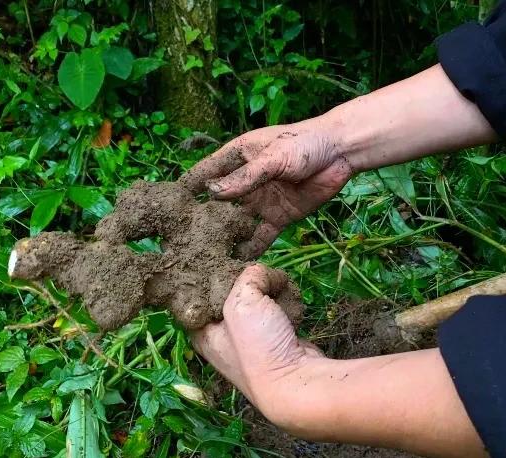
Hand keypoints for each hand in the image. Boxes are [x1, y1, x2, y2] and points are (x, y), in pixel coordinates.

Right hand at [184, 120, 353, 258]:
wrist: (341, 154)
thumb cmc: (304, 144)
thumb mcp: (272, 158)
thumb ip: (244, 178)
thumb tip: (211, 194)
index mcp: (237, 157)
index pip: (204, 174)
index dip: (186, 189)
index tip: (164, 207)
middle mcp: (245, 181)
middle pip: (218, 204)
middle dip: (201, 222)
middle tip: (181, 245)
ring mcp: (261, 201)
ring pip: (237, 224)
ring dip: (224, 240)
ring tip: (204, 261)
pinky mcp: (279, 217)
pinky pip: (261, 236)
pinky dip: (250, 249)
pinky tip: (235, 266)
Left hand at [191, 264, 324, 417]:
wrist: (296, 382)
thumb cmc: (259, 346)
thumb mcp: (243, 300)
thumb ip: (249, 275)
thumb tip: (266, 273)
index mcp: (202, 330)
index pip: (201, 292)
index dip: (216, 274)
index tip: (232, 264)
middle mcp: (223, 335)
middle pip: (235, 292)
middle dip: (253, 284)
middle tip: (265, 282)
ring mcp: (251, 339)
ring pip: (260, 299)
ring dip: (275, 294)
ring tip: (283, 299)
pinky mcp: (276, 339)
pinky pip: (279, 311)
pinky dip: (288, 307)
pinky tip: (293, 312)